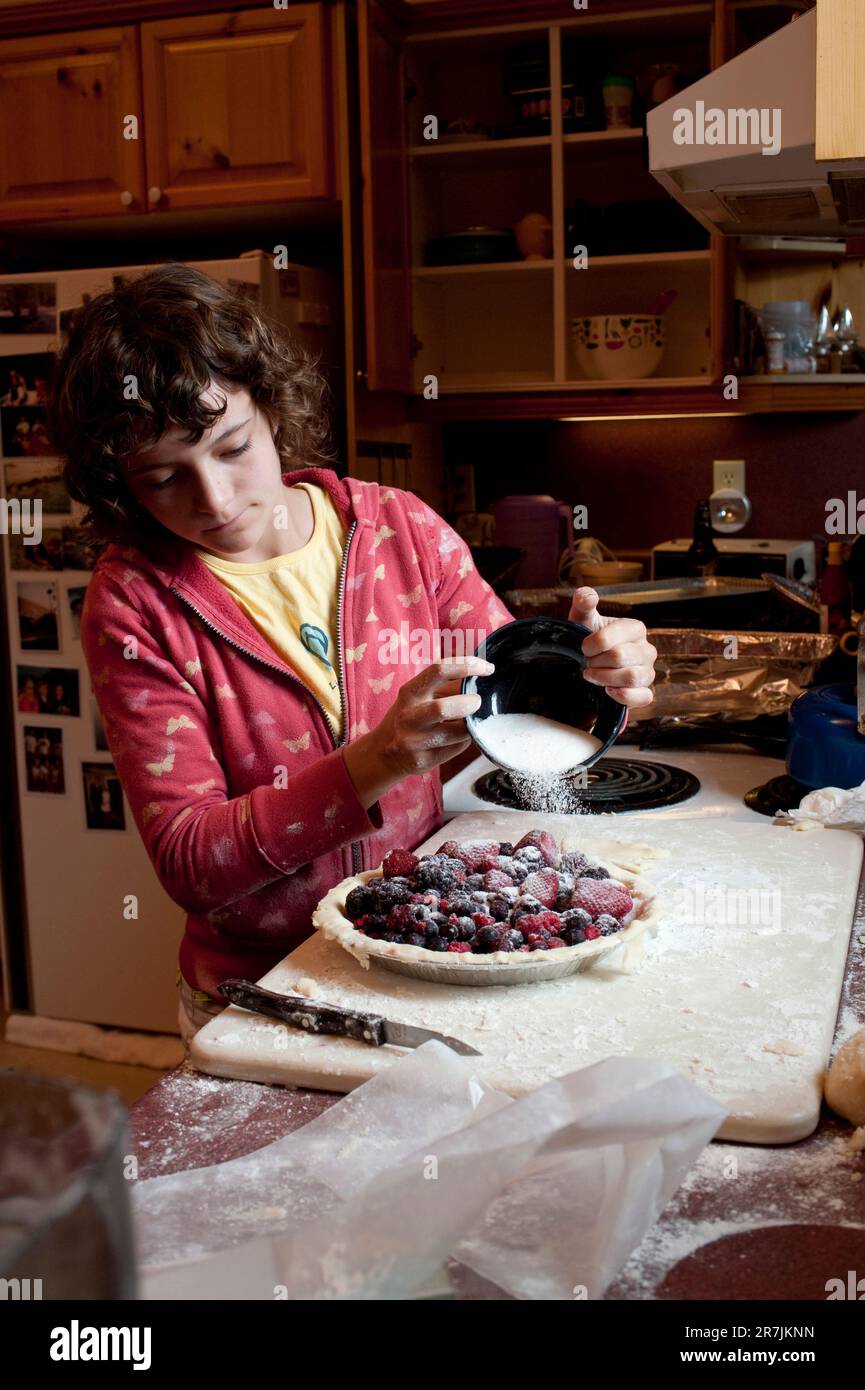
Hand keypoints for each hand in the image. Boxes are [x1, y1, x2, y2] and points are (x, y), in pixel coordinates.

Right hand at [342, 655, 492, 807]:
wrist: (384, 752)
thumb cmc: (410, 717)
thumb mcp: (418, 696)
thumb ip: (446, 686)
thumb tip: (481, 677)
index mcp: (410, 693)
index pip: (439, 670)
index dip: (467, 666)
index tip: (487, 669)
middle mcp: (409, 716)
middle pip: (443, 708)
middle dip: (469, 703)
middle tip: (478, 701)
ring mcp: (414, 741)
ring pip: (458, 733)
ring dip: (470, 725)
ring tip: (469, 721)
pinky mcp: (423, 761)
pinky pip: (457, 748)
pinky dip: (464, 740)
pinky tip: (458, 738)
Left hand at [569, 586, 656, 708]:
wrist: (591, 664)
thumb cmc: (589, 637)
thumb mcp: (583, 618)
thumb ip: (583, 602)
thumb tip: (588, 595)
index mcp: (635, 628)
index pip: (613, 637)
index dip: (592, 645)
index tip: (583, 649)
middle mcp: (647, 649)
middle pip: (620, 658)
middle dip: (596, 663)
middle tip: (586, 664)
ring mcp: (648, 671)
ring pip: (631, 677)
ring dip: (605, 679)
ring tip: (593, 676)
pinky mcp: (646, 691)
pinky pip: (643, 697)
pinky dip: (624, 696)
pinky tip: (608, 691)